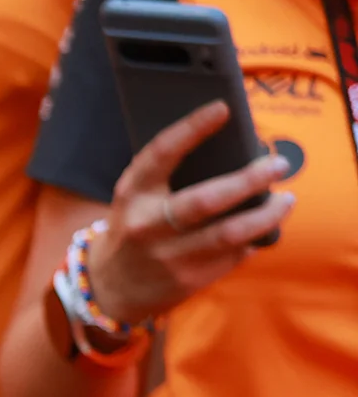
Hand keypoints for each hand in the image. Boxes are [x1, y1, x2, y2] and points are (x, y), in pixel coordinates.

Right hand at [84, 102, 292, 328]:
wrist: (110, 287)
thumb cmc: (134, 230)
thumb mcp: (136, 199)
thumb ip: (170, 177)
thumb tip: (233, 154)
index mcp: (132, 195)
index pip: (160, 155)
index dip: (191, 129)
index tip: (221, 109)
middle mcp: (147, 225)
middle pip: (206, 200)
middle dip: (250, 179)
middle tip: (279, 164)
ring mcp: (169, 256)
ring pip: (230, 232)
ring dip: (266, 214)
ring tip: (286, 200)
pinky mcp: (189, 279)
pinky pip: (233, 255)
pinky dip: (254, 239)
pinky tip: (262, 228)